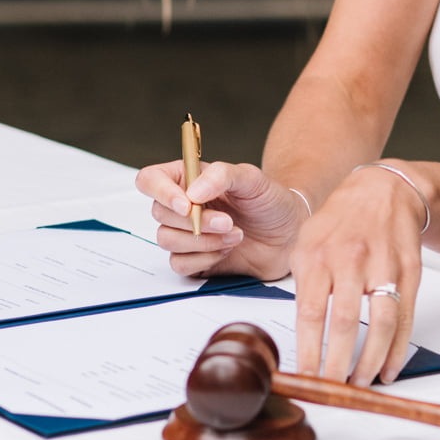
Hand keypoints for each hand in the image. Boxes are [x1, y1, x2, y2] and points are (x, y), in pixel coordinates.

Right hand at [135, 158, 306, 280]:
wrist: (289, 234)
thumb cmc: (270, 201)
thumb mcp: (252, 178)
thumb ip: (221, 176)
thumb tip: (192, 192)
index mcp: (188, 179)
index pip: (150, 180)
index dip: (161, 192)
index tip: (187, 205)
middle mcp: (182, 206)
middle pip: (159, 213)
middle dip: (195, 221)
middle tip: (228, 221)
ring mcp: (186, 234)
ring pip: (167, 240)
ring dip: (203, 241)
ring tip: (236, 234)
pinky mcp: (194, 259)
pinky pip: (179, 264)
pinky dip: (204, 259)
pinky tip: (227, 249)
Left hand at [289, 163, 426, 385]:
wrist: (385, 190)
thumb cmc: (341, 220)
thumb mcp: (307, 242)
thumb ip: (304, 284)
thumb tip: (302, 334)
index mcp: (319, 255)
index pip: (310, 312)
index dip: (308, 350)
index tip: (305, 376)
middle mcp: (351, 259)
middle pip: (345, 322)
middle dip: (338, 363)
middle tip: (333, 388)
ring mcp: (384, 265)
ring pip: (381, 322)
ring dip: (371, 360)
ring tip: (361, 383)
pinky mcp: (410, 272)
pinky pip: (406, 317)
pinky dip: (398, 348)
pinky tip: (389, 367)